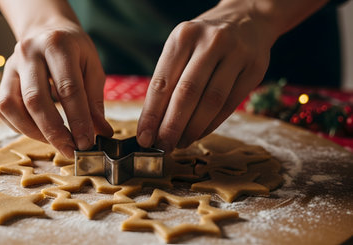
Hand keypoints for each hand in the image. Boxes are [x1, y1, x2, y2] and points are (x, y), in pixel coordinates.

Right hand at [0, 20, 112, 158]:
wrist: (47, 31)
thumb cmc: (74, 51)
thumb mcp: (92, 67)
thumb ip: (95, 100)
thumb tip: (101, 133)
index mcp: (57, 45)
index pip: (68, 88)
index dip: (78, 119)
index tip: (88, 142)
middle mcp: (29, 53)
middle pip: (36, 100)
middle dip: (55, 132)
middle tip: (72, 151)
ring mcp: (10, 66)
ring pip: (14, 107)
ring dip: (36, 133)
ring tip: (58, 144)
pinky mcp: (1, 80)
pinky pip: (4, 111)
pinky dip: (22, 128)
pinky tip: (41, 133)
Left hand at [137, 1, 276, 152]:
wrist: (247, 19)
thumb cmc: (204, 41)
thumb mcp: (182, 47)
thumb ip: (168, 80)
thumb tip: (153, 124)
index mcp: (184, 36)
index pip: (162, 82)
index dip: (152, 114)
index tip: (145, 138)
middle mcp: (211, 42)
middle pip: (187, 93)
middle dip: (172, 126)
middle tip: (163, 147)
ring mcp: (237, 54)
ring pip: (211, 101)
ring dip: (193, 129)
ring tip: (181, 143)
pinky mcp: (255, 69)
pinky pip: (230, 104)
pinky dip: (212, 124)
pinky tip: (200, 133)